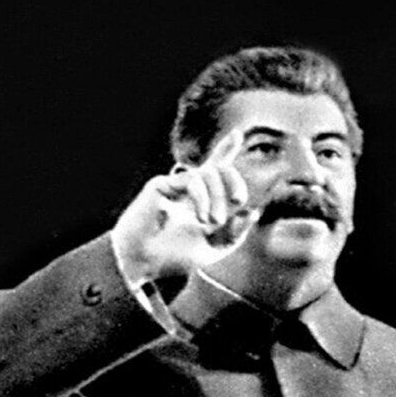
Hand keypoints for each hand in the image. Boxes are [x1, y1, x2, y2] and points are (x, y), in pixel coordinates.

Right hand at [112, 132, 255, 284]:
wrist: (142, 263)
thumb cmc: (174, 258)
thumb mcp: (214, 249)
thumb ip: (235, 233)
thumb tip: (252, 213)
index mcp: (202, 201)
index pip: (216, 170)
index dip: (225, 150)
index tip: (237, 133)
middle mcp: (189, 189)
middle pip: (220, 168)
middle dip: (235, 181)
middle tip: (238, 201)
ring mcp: (175, 185)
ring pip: (209, 173)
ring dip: (218, 197)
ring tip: (213, 221)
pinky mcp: (162, 184)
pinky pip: (193, 179)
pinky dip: (202, 197)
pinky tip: (201, 217)